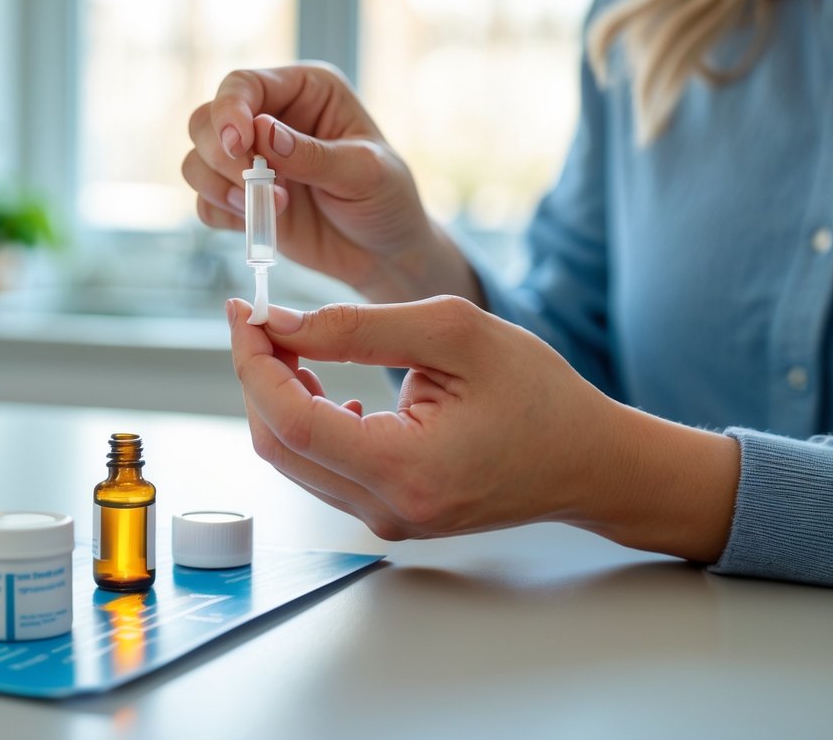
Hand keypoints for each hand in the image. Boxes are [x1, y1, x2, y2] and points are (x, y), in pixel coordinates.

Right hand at [184, 64, 477, 302]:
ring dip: (219, 187)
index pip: (244, 84)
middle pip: (206, 119)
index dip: (230, 110)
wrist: (385, 254)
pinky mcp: (242, 200)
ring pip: (197, 160)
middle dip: (220, 154)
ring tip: (269, 209)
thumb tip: (262, 132)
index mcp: (305, 91)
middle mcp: (271, 118)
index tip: (238, 144)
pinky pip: (205, 202)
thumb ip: (313, 155)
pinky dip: (221, 213)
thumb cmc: (386, 201)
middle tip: (253, 186)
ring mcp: (252, 161)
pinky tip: (258, 224)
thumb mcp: (364, 173)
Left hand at [226, 297, 739, 560]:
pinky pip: (323, 467)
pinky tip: (325, 383)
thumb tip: (281, 326)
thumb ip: (360, 328)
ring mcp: (386, 520)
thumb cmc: (540, 395)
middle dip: (257, 376)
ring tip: (293, 343)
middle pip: (280, 445)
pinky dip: (306, 420)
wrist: (588, 463)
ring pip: (295, 459)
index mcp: (406, 470)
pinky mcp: (388, 514)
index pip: (292, 421)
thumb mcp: (455, 334)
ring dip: (278, 397)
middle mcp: (387, 509)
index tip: (243, 312)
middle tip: (260, 321)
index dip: (254, 363)